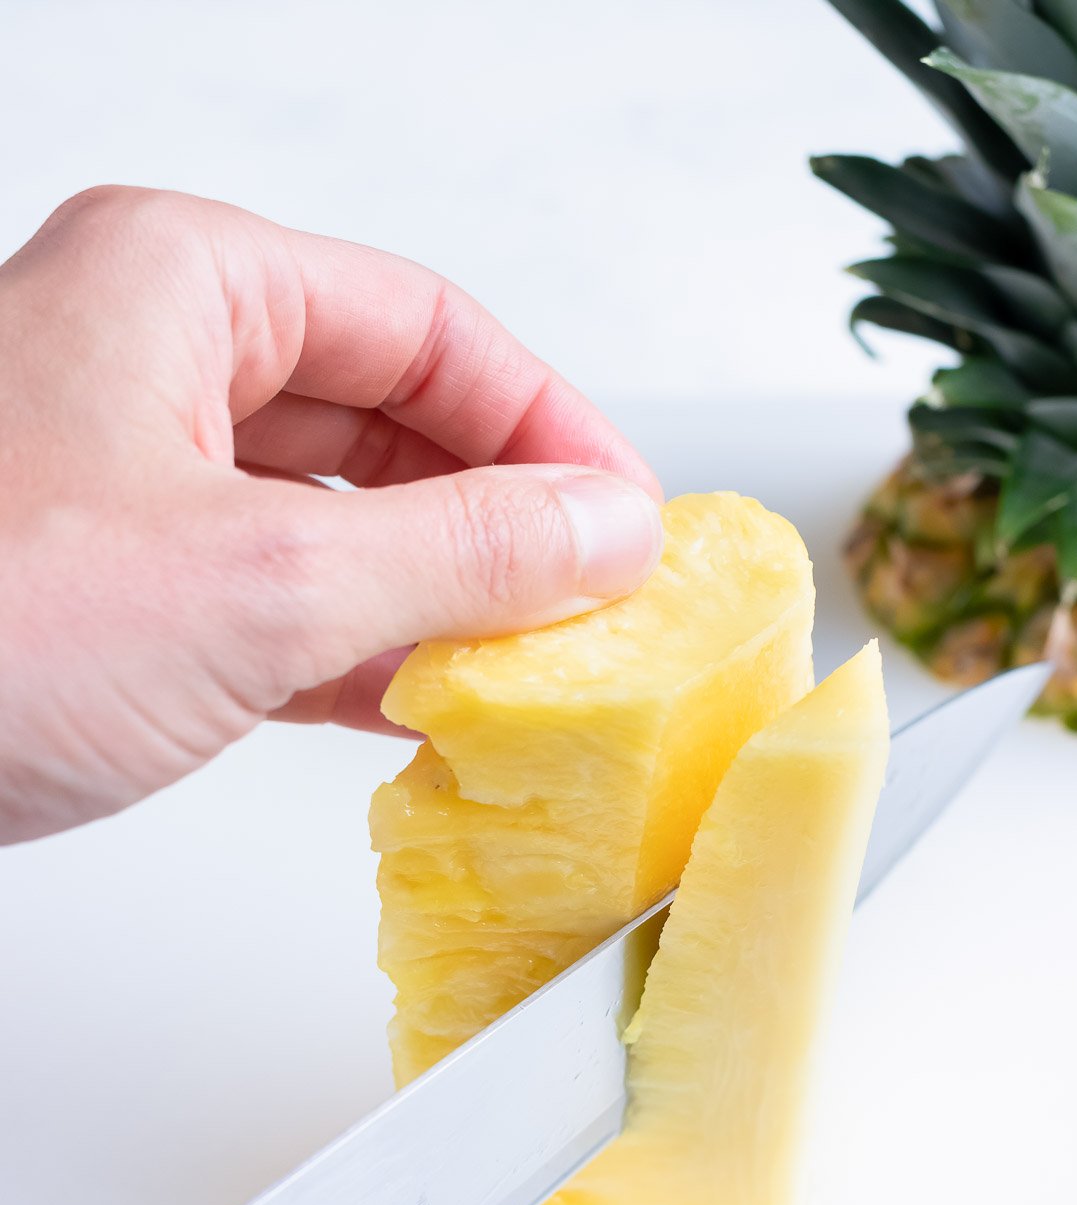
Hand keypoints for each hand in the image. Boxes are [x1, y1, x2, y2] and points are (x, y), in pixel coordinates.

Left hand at [0, 187, 663, 844]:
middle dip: (496, 515)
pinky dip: (354, 650)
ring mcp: (124, 479)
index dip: (548, 423)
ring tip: (527, 665)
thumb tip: (602, 530)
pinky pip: (273, 595)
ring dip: (434, 593)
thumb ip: (458, 552)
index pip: (428, 325)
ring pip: (332, 514)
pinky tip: (419, 703)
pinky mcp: (108, 589)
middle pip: (386, 415)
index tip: (626, 516)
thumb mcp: (261, 584)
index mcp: (182, 287)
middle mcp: (148, 362)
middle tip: (591, 600)